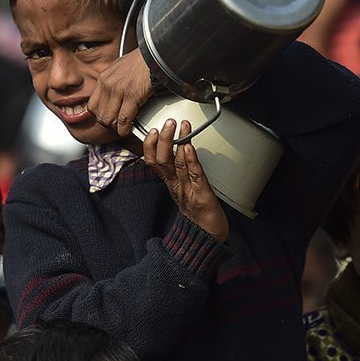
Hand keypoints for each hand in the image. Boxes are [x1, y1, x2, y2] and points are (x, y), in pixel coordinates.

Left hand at [89, 48, 152, 137]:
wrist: (156, 54)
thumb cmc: (142, 62)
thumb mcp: (120, 69)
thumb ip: (112, 82)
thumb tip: (112, 97)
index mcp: (104, 78)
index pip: (92, 106)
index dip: (100, 116)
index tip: (109, 119)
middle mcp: (108, 84)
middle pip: (100, 115)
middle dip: (109, 124)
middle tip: (118, 125)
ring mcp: (118, 90)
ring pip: (110, 120)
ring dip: (117, 128)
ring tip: (124, 128)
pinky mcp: (132, 96)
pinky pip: (123, 120)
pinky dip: (125, 129)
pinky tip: (128, 129)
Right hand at [144, 119, 227, 241]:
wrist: (209, 237)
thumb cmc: (199, 213)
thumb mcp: (184, 190)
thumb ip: (180, 172)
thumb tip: (181, 150)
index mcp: (171, 183)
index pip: (154, 162)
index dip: (150, 146)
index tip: (152, 131)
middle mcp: (177, 185)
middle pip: (162, 160)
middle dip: (162, 140)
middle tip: (167, 123)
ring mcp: (188, 191)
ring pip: (177, 165)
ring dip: (177, 143)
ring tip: (180, 127)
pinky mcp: (202, 196)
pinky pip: (195, 176)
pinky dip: (191, 160)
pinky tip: (189, 148)